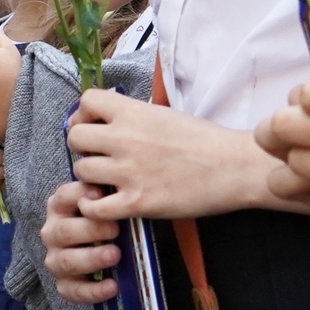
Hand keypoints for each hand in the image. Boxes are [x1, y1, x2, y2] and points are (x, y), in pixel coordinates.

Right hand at [42, 179, 120, 304]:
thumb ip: (106, 198)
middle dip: (90, 230)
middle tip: (115, 230)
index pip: (63, 196)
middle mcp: (52, 233)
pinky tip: (112, 286)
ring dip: (91, 258)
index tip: (100, 194)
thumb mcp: (103, 207)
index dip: (79, 194)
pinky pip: (72, 291)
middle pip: (64, 231)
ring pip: (66, 261)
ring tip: (115, 255)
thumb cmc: (103, 224)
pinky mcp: (64, 284)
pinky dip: (92, 290)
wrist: (93, 253)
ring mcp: (55, 259)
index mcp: (59, 208)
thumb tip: (119, 188)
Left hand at [67, 87, 286, 220]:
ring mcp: (129, 172)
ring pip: (81, 171)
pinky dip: (94, 208)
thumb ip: (131, 116)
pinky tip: (106, 204)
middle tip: (98, 156)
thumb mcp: (163, 114)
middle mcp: (125, 139)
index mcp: (133, 113)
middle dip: (82, 147)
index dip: (85, 114)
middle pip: (74, 137)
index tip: (96, 126)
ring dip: (89, 177)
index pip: (86, 101)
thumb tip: (103, 121)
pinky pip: (94, 207)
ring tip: (106, 181)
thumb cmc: (204, 140)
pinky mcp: (138, 202)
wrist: (235, 167)